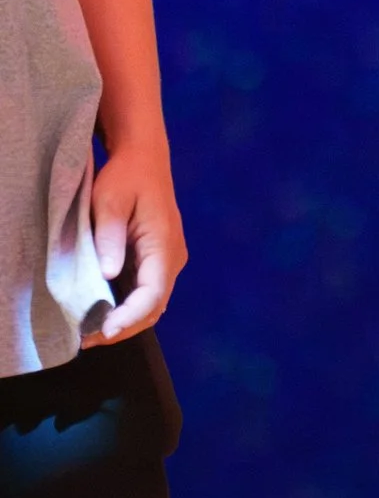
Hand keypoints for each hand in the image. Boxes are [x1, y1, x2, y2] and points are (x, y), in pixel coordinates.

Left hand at [83, 137, 186, 341]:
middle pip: (153, 307)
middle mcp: (172, 259)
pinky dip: (126, 309)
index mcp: (164, 245)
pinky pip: (146, 293)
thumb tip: (107, 273)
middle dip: (123, 327)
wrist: (144, 159)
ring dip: (125, 322)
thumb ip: (109, 236)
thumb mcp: (110, 201)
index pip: (152, 294)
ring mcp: (167, 262)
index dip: (129, 316)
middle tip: (87, 338)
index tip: (105, 330)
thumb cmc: (126, 176)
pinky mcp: (157, 262)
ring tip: (91, 331)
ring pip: (151, 305)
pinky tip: (103, 313)